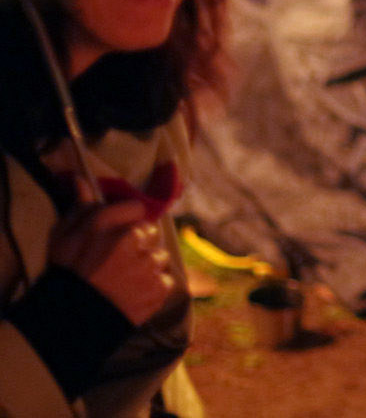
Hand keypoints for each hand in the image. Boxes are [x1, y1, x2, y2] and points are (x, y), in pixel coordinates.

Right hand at [48, 187, 174, 326]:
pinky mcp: (159, 288)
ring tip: (126, 279)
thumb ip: (80, 208)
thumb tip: (82, 179)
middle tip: (120, 260)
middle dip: (140, 242)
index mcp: (112, 224)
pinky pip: (165, 280)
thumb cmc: (65, 274)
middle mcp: (135, 239)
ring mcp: (150, 265)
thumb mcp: (63, 237)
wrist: (70, 322)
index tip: (116, 235)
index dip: (127, 222)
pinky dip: (154, 286)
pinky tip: (134, 293)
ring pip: (160, 256)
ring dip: (148, 264)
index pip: (136, 209)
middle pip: (150, 232)